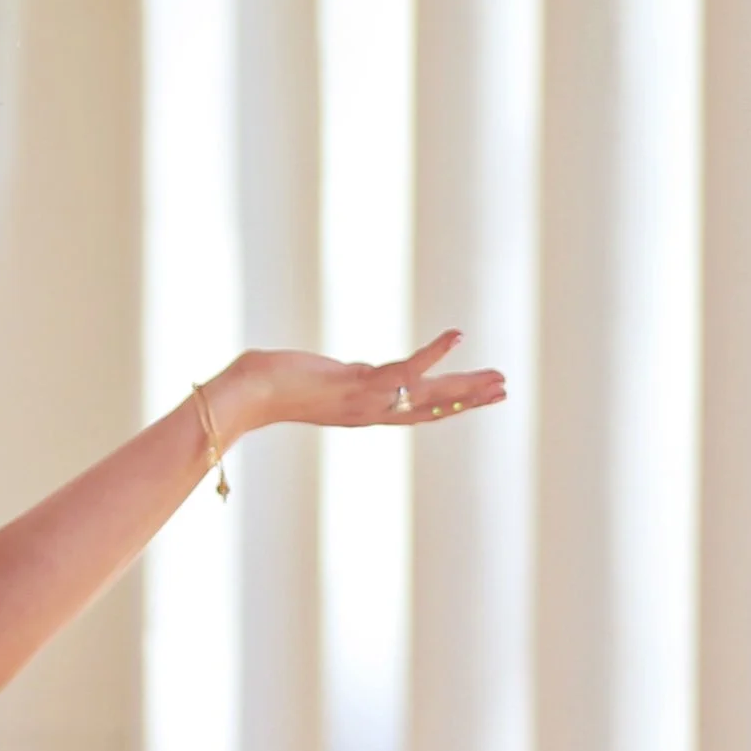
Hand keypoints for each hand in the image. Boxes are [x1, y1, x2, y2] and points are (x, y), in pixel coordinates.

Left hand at [226, 329, 507, 434]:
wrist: (247, 394)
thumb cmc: (268, 384)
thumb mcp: (317, 381)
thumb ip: (341, 379)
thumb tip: (351, 371)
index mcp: (363, 412)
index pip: (415, 413)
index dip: (447, 407)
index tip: (475, 399)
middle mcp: (370, 412)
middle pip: (431, 408)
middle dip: (468, 399)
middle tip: (503, 390)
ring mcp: (367, 400)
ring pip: (428, 394)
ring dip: (465, 386)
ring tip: (497, 378)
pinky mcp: (359, 383)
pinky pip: (407, 368)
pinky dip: (434, 352)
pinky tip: (457, 336)